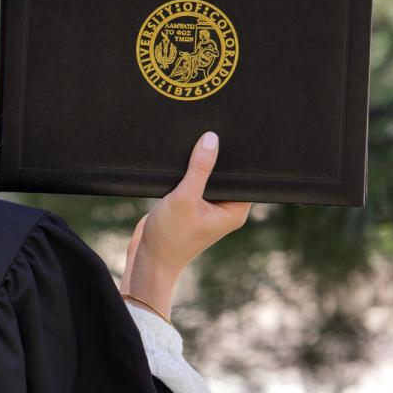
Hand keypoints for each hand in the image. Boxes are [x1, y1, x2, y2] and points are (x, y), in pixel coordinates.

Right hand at [121, 131, 250, 317]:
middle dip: (216, 157)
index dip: (239, 156)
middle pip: (225, 174)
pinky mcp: (190, 205)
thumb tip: (211, 139)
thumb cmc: (170, 236)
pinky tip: (179, 162)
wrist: (148, 258)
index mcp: (234, 211)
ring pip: (208, 177)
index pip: (245, 177)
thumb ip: (199, 169)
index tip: (232, 134)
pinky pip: (193, 182)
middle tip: (208, 134)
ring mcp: (207, 207)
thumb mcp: (185, 198)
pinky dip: (187, 173)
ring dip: (199, 165)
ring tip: (192, 146)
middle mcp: (224, 209)